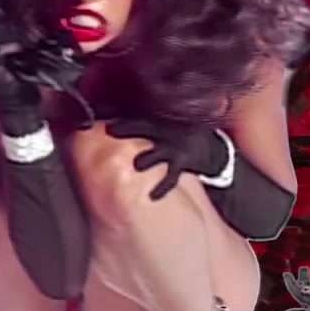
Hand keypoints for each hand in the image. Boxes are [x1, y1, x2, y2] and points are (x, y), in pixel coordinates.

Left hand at [105, 119, 227, 200]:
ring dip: (147, 158)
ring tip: (136, 164)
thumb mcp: (160, 125)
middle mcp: (165, 131)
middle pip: (144, 127)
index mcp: (157, 121)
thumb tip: (108, 125)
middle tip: (109, 130)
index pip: (136, 115)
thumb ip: (139, 126)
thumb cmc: (176, 136)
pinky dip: (162, 187)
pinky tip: (152, 196)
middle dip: (127, 128)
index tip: (102, 116)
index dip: (119, 115)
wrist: (206, 146)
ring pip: (158, 152)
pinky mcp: (183, 163)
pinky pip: (172, 177)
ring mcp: (175, 147)